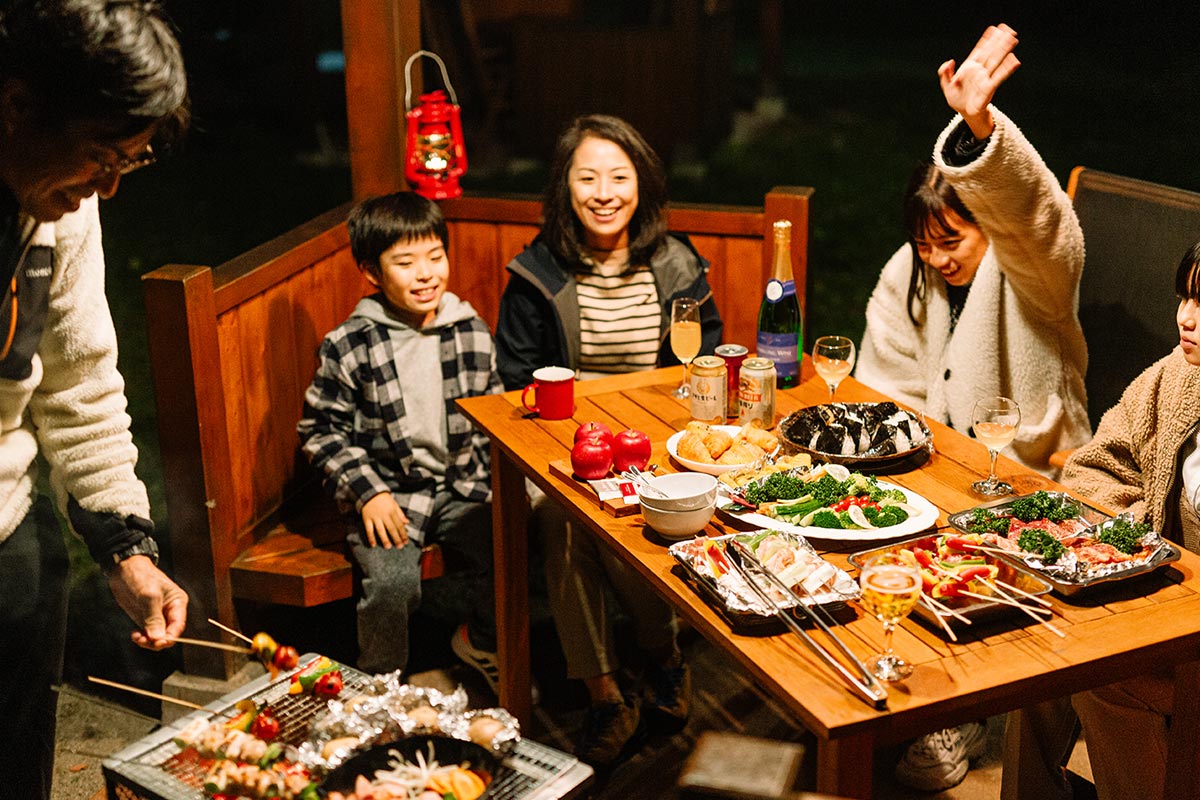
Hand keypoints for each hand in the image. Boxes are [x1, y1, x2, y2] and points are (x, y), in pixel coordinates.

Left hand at [107, 556, 187, 649]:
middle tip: (143, 640)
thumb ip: (154, 617)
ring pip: (158, 636)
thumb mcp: (148, 595)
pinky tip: (134, 635)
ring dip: (148, 641)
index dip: (170, 637)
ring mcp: (157, 616)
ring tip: (136, 638)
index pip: (178, 625)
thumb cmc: (140, 576)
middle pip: (168, 634)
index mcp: (177, 603)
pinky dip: (142, 638)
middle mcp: (169, 611)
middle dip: (157, 641)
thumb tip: (158, 638)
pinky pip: (148, 634)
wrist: (124, 569)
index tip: (158, 643)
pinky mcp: (145, 618)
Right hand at [361, 492, 409, 548]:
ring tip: (388, 547)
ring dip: (384, 539)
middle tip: (400, 547)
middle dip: (396, 538)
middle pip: (391, 528)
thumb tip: (407, 523)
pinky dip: (370, 537)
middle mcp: (384, 515)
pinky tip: (373, 545)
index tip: (406, 541)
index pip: (399, 524)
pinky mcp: (367, 518)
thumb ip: (400, 514)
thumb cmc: (384, 499)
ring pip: (380, 530)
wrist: (370, 492)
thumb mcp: (394, 504)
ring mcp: (375, 517)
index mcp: (392, 511)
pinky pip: (368, 529)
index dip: (403, 533)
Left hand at [938, 23, 1019, 139]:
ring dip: (1004, 51)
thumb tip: (950, 62)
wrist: (964, 113)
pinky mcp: (989, 88)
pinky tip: (1014, 60)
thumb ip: (944, 73)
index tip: (994, 29)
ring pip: (996, 61)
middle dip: (998, 41)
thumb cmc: (956, 99)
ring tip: (1012, 39)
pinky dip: (1006, 69)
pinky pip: (999, 77)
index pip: (979, 50)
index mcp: (969, 67)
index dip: (986, 40)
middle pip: (990, 53)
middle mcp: (980, 70)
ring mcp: (985, 78)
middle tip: (1008, 29)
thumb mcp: (946, 85)